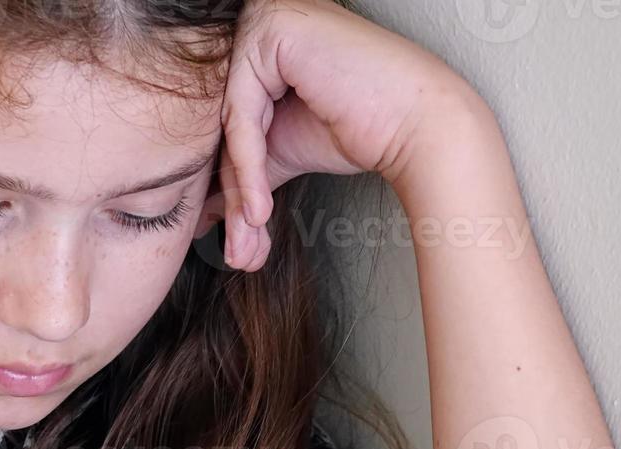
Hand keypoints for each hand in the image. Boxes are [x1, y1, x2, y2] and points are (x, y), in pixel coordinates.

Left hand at [195, 0, 481, 271]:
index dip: (231, 184)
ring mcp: (264, 17)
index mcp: (262, 40)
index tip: (232, 239)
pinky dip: (249, 167)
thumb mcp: (282, 149)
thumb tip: (202, 211)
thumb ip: (242, 168)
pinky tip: (259, 210)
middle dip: (233, 197)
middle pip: (225, 122)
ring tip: (250, 242)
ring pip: (230, 123)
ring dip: (240, 192)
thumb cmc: (363, 130)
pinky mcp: (270, 31)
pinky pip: (242, 112)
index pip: (228, 120)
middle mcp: (259, 18)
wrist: (418, 128)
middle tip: (239, 252)